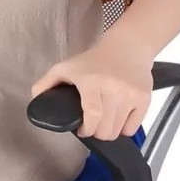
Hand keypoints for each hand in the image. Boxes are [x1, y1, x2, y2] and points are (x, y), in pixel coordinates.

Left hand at [30, 34, 153, 139]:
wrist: (127, 47)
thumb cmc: (93, 60)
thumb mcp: (65, 67)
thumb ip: (46, 84)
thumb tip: (35, 100)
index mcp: (91, 82)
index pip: (92, 115)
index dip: (86, 130)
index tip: (81, 130)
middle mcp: (113, 89)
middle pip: (105, 129)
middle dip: (95, 133)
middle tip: (91, 125)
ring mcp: (130, 94)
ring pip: (118, 131)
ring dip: (108, 131)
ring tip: (103, 122)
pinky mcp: (144, 98)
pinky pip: (133, 127)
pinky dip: (124, 128)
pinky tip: (117, 119)